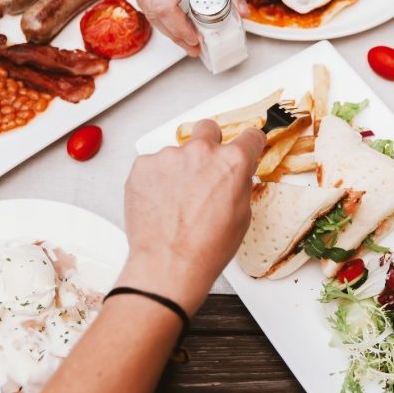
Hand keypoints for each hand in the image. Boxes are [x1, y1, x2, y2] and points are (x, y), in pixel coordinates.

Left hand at [117, 120, 264, 314]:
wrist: (169, 264)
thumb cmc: (206, 247)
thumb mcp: (242, 216)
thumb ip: (239, 185)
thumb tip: (235, 176)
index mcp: (232, 162)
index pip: (250, 136)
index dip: (249, 143)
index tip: (245, 146)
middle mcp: (202, 152)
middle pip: (208, 128)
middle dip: (209, 143)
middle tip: (205, 168)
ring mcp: (169, 156)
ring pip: (177, 152)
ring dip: (179, 168)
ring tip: (176, 200)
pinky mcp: (143, 165)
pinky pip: (153, 164)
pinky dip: (156, 179)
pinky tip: (160, 202)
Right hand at [127, 0, 246, 56]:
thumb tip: (240, 9)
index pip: (165, 4)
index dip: (179, 28)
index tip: (195, 38)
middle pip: (153, 11)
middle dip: (174, 33)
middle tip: (194, 45)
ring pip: (143, 4)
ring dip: (164, 24)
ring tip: (186, 34)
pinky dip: (156, 8)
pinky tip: (172, 14)